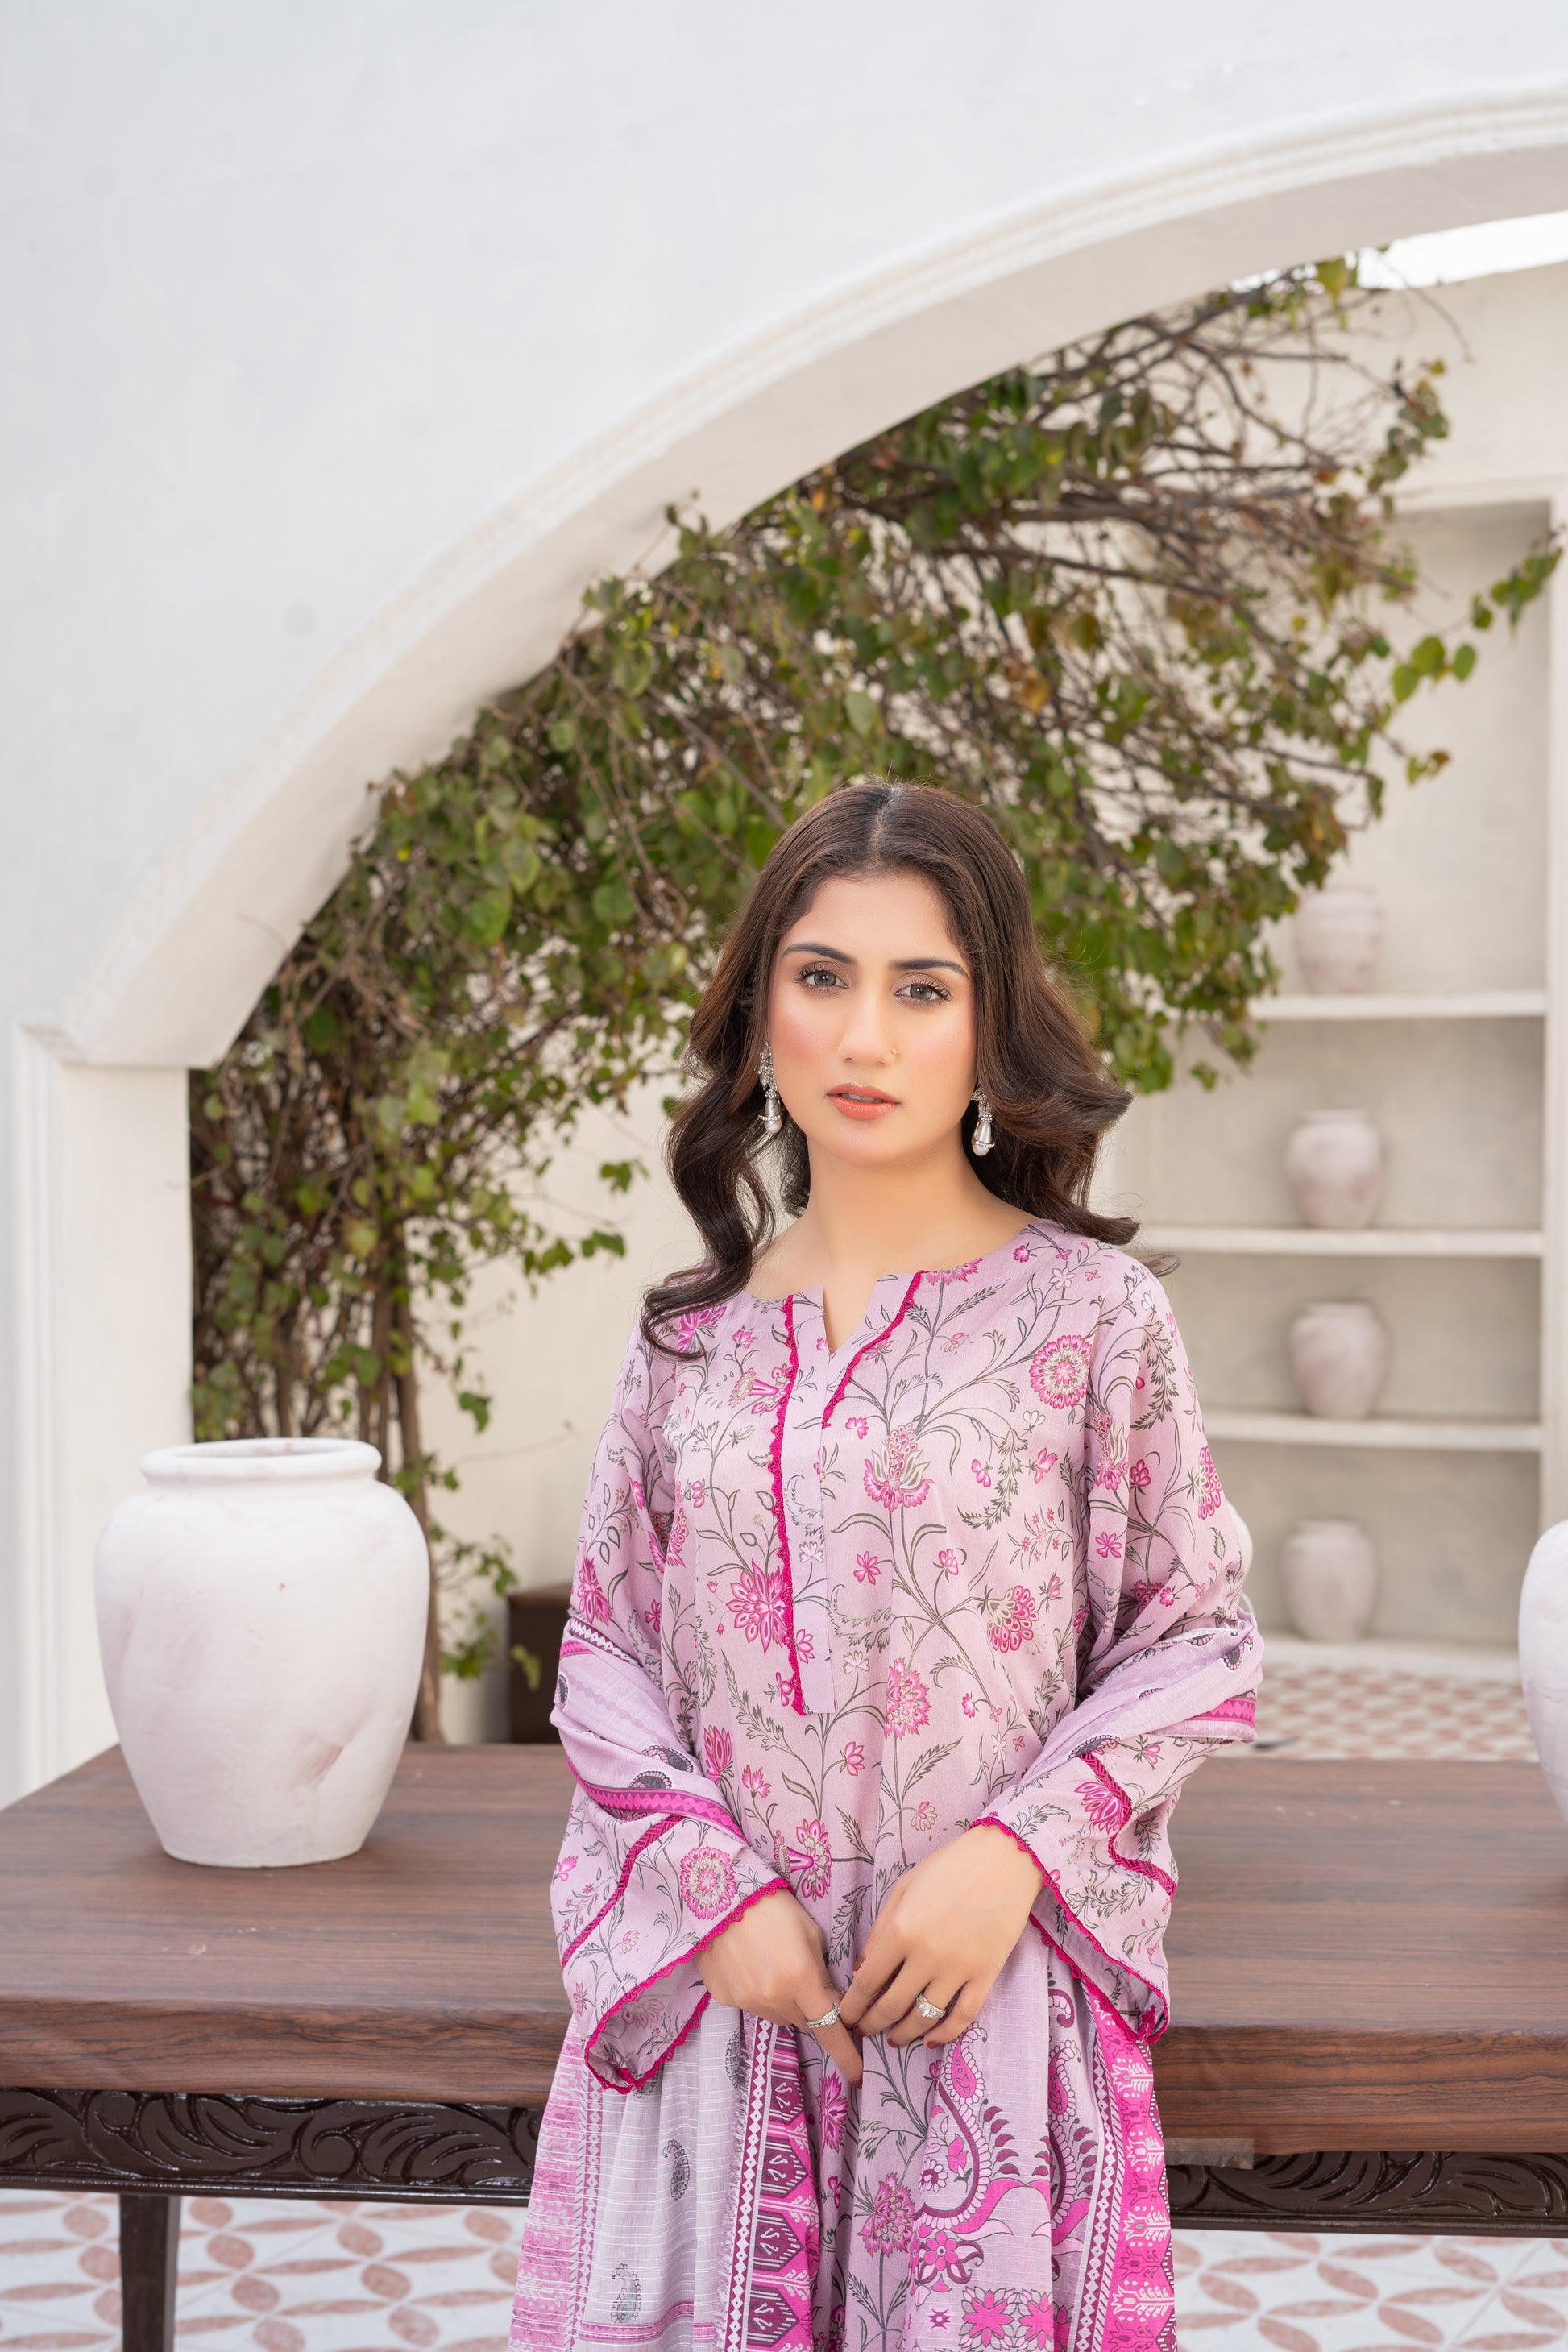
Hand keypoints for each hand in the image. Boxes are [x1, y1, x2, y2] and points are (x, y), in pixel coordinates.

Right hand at [697, 1888, 862, 2084]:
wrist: (719, 1894)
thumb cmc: (774, 1907)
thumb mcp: (810, 1934)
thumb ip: (822, 1973)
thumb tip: (831, 2003)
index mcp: (801, 1980)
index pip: (829, 2030)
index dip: (846, 2055)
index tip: (858, 2075)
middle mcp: (773, 1999)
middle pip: (802, 2022)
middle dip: (810, 2009)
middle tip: (804, 1979)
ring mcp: (746, 2001)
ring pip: (777, 2017)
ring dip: (784, 2003)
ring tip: (773, 1965)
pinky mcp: (725, 1998)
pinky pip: (752, 2007)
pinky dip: (758, 1994)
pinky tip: (750, 1966)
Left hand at [837, 1825, 1042, 2048]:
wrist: (1003, 1860)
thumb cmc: (948, 1867)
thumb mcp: (903, 1888)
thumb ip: (880, 1929)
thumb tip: (862, 1969)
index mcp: (901, 1930)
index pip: (867, 1981)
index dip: (853, 2006)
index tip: (846, 2017)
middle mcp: (926, 1955)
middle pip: (892, 2006)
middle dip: (873, 2024)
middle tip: (866, 2031)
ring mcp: (958, 1969)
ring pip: (924, 2018)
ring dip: (904, 2034)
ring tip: (894, 2038)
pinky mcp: (986, 1975)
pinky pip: (963, 2017)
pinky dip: (945, 2035)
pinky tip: (931, 2040)